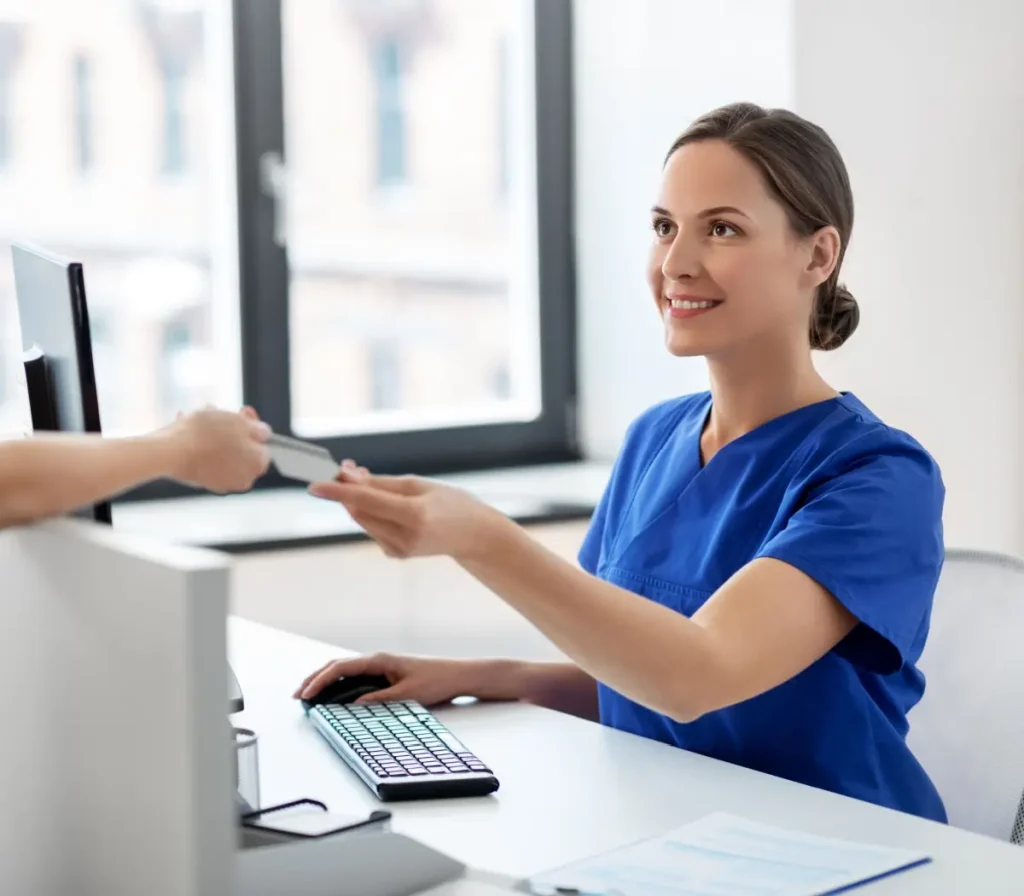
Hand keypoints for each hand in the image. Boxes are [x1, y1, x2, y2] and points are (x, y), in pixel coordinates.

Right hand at [164, 406, 270, 492]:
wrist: (169, 452)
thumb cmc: (205, 435)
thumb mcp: (239, 421)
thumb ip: (258, 428)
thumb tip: (264, 433)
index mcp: (257, 464)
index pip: (263, 443)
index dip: (253, 425)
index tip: (242, 411)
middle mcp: (243, 478)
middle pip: (243, 448)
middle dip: (231, 428)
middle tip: (219, 413)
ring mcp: (222, 482)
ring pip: (223, 451)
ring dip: (214, 433)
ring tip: (201, 416)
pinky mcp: (201, 481)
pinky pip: (206, 458)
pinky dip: (201, 444)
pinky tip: (189, 427)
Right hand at [294, 652, 487, 705]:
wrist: (458, 676)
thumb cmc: (436, 681)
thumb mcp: (407, 695)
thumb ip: (379, 700)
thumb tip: (353, 706)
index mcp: (379, 660)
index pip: (341, 668)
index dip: (320, 681)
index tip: (306, 695)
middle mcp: (377, 660)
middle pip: (338, 666)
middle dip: (315, 679)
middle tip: (297, 695)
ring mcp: (381, 667)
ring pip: (345, 671)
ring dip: (325, 681)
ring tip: (308, 695)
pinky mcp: (386, 675)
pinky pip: (355, 677)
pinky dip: (339, 684)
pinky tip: (333, 695)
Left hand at [308, 463, 503, 560]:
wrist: (474, 535)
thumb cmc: (451, 503)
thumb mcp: (419, 485)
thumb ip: (381, 483)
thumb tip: (347, 477)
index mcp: (414, 517)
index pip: (366, 502)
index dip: (338, 492)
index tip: (314, 485)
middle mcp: (404, 538)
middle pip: (359, 511)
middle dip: (348, 490)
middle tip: (345, 468)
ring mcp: (399, 550)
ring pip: (363, 520)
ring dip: (358, 501)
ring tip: (368, 481)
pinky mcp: (396, 555)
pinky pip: (373, 529)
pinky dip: (371, 514)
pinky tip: (388, 506)